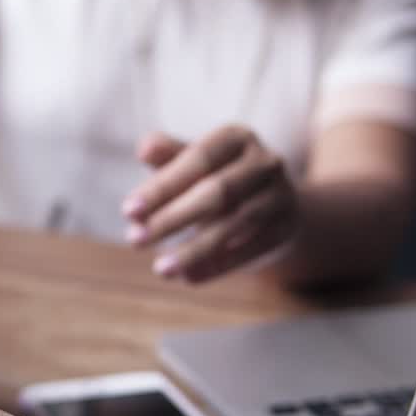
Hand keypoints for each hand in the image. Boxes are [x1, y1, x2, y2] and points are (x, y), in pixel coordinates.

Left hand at [122, 127, 297, 282]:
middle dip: (172, 218)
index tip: (128, 212)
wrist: (272, 203)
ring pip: (234, 225)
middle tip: (135, 240)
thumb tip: (145, 148)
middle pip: (217, 192)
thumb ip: (169, 157)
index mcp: (237, 138)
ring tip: (160, 269)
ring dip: (193, 249)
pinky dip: (219, 265)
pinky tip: (188, 277)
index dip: (162, 186)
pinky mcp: (287, 228)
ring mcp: (281, 195)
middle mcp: (266, 162)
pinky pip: (252, 250)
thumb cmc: (216, 177)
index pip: (197, 159)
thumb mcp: (193, 163)